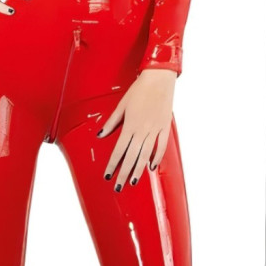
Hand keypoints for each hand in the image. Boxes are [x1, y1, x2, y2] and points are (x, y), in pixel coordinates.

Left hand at [96, 67, 176, 188]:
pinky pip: (161, 146)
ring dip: (139, 170)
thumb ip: (111, 122)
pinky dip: (157, 157)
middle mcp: (142, 130)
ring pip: (146, 155)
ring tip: (133, 182)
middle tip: (118, 187)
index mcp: (130, 125)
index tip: (107, 176)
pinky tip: (151, 167)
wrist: (159, 79)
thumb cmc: (139, 90)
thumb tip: (100, 135)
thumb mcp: (122, 105)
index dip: (113, 165)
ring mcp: (155, 130)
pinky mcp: (165, 127)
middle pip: (131, 157)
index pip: (119, 150)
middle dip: (124, 173)